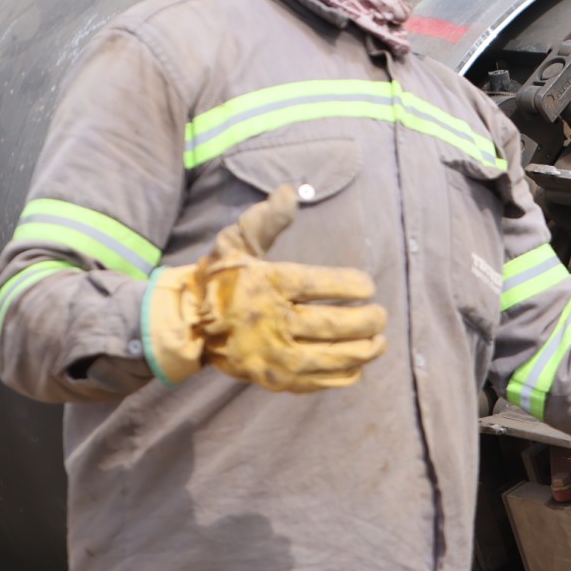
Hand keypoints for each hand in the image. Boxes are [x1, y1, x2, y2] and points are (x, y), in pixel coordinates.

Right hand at [146, 185, 387, 391]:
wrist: (189, 324)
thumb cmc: (220, 280)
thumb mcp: (237, 243)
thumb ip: (267, 219)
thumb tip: (292, 190)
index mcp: (267, 284)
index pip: (318, 285)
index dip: (350, 285)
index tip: (368, 286)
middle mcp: (271, 321)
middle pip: (331, 325)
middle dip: (365, 321)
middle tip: (381, 315)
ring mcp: (273, 355)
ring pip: (330, 357)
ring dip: (362, 350)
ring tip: (379, 341)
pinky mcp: (273, 378)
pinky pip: (316, 381)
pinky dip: (342, 375)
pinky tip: (358, 366)